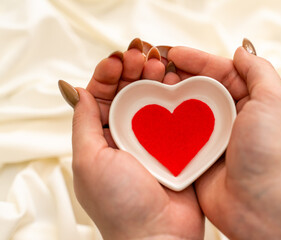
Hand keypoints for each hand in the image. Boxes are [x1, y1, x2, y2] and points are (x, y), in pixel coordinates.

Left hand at [71, 39, 203, 239]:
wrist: (159, 236)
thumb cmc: (120, 205)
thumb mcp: (89, 161)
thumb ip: (83, 124)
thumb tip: (78, 91)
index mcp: (102, 139)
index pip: (101, 97)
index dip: (107, 75)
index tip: (116, 61)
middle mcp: (128, 137)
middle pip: (129, 93)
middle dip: (133, 71)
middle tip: (141, 57)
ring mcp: (155, 140)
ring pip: (154, 100)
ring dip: (155, 78)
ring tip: (160, 66)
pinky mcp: (178, 145)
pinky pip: (177, 114)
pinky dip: (177, 96)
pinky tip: (178, 83)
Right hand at [168, 44, 280, 238]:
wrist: (262, 206)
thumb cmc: (271, 153)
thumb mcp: (274, 101)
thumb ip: (258, 72)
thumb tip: (241, 51)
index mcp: (253, 103)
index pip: (222, 73)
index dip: (198, 60)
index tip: (173, 53)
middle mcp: (233, 119)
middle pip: (201, 90)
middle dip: (180, 76)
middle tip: (155, 68)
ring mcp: (215, 139)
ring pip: (188, 111)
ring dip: (170, 98)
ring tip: (150, 87)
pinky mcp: (199, 158)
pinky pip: (180, 136)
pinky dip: (167, 125)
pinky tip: (152, 115)